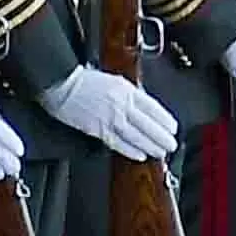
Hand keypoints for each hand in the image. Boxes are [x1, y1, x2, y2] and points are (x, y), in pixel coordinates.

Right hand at [42, 65, 178, 161]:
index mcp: (128, 91)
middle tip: (172, 145)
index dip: (165, 120)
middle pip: (147, 124)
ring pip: (135, 135)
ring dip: (150, 145)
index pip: (153, 108)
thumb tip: (144, 106)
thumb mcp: (115, 81)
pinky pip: (116, 142)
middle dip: (162, 137)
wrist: (62, 83)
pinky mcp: (96, 128)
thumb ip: (131, 94)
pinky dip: (129, 149)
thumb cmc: (85, 80)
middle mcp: (121, 104)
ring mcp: (109, 117)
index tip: (173, 128)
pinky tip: (139, 155)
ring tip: (160, 152)